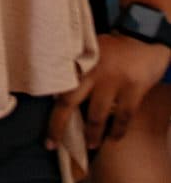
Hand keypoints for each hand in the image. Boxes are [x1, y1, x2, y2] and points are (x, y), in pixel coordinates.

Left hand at [48, 33, 170, 150]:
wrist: (145, 36)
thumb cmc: (114, 47)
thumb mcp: (90, 52)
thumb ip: (77, 69)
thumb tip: (57, 93)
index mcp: (77, 62)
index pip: (55, 86)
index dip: (45, 104)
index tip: (37, 118)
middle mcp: (92, 72)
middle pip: (68, 102)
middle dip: (58, 126)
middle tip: (51, 144)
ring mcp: (114, 81)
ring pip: (97, 115)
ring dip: (92, 134)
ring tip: (90, 146)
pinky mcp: (134, 88)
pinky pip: (124, 116)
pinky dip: (118, 130)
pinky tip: (114, 139)